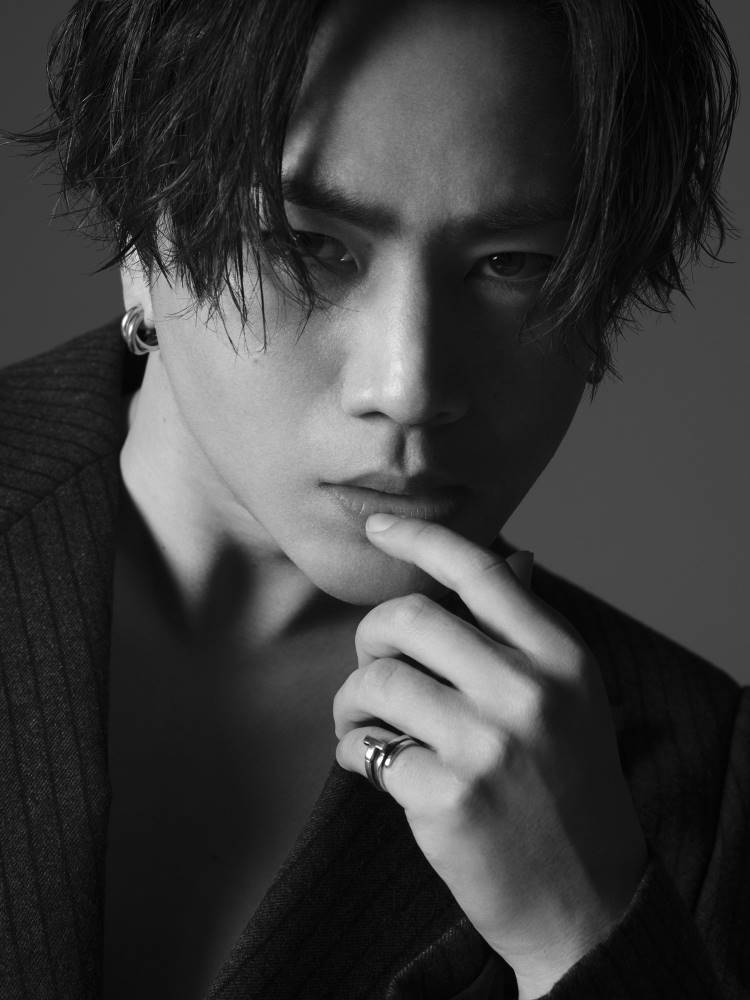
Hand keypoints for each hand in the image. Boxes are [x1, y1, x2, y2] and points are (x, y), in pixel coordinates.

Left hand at [333, 515, 646, 998]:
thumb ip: (531, 631)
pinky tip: (373, 766)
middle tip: (371, 666)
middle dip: (370, 637)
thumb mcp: (573, 698)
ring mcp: (489, 744)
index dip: (419, 538)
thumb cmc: (569, 788)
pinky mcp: (450, 796)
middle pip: (409, 618)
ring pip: (377, 680)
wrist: (586, 901)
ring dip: (351, 701)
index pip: (479, 570)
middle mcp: (529, 690)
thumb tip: (515, 556)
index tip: (378, 527)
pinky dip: (353, 752)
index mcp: (561, 656)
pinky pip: (366, 747)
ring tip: (363, 724)